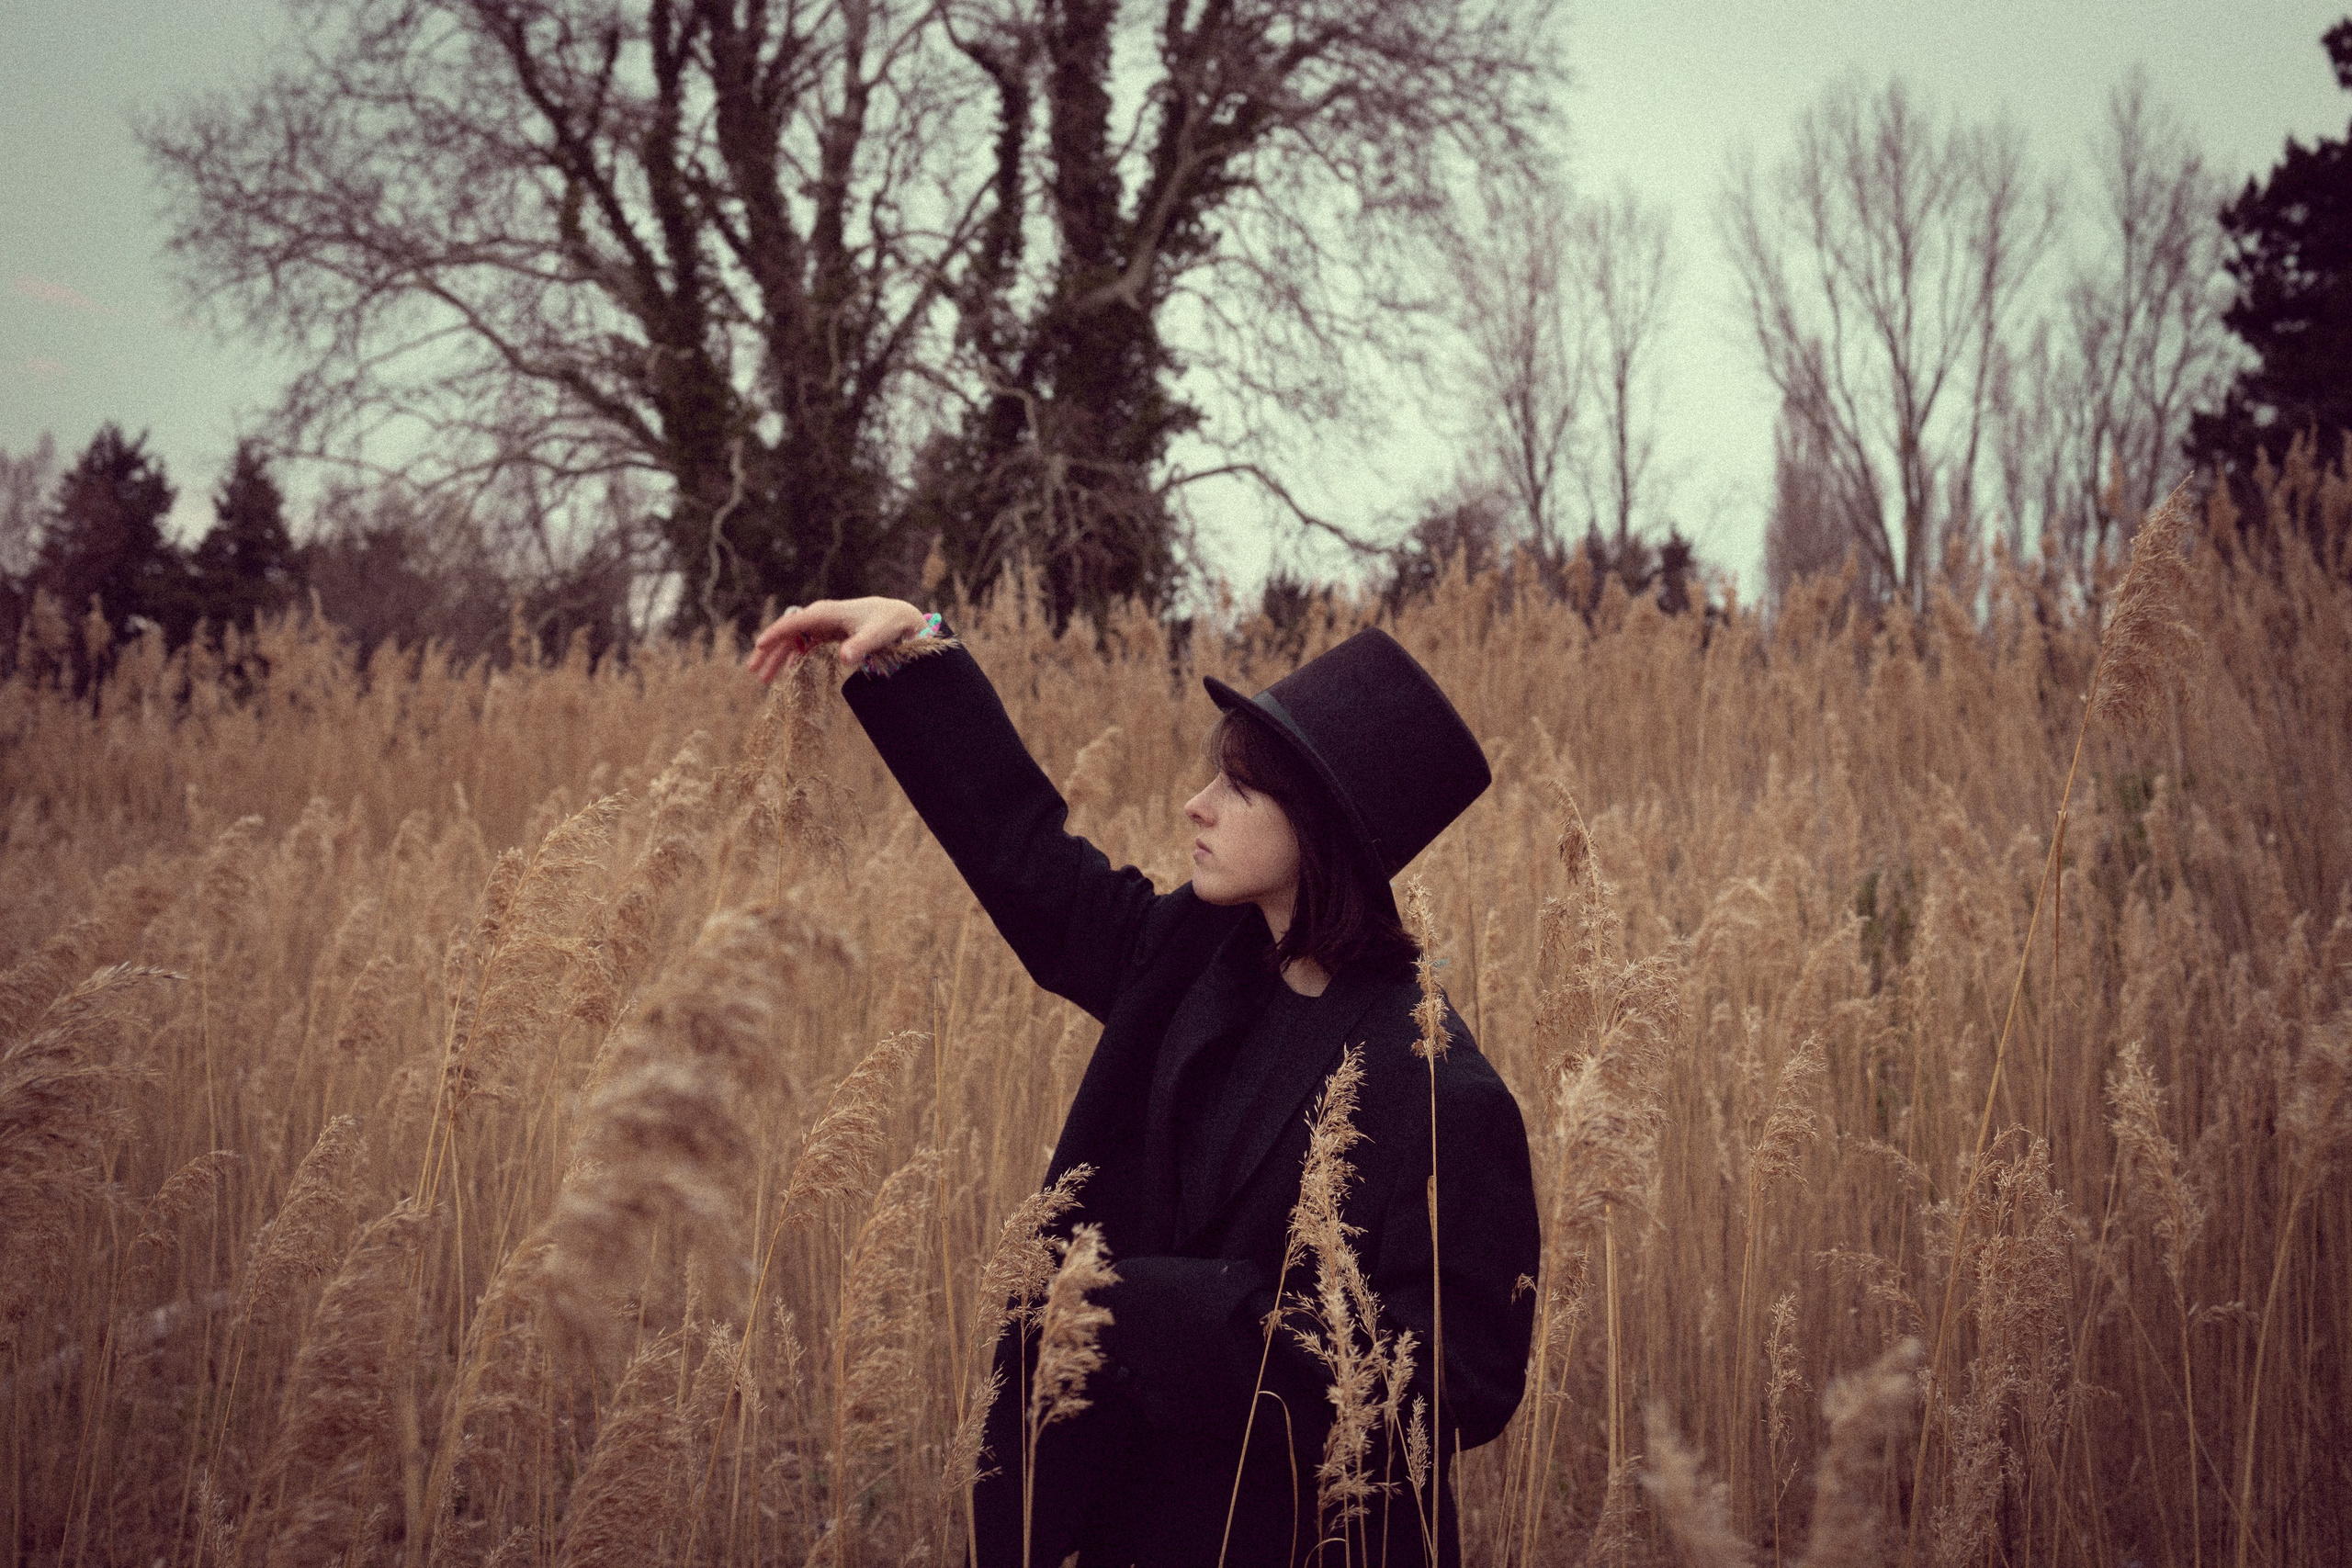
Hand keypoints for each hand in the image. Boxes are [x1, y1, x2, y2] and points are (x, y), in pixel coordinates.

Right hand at [745, 597, 929, 684]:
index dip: (776, 634)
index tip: (759, 647)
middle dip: (769, 651)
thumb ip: (861, 646)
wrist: (897, 616)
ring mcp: (822, 624)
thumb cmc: (886, 623)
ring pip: (793, 640)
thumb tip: (845, 659)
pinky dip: (794, 657)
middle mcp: (820, 615)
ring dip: (778, 657)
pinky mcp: (827, 632)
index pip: (794, 622)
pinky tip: (788, 672)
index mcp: (826, 612)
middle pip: (787, 632)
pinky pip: (804, 644)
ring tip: (764, 679)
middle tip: (753, 671)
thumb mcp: (876, 635)